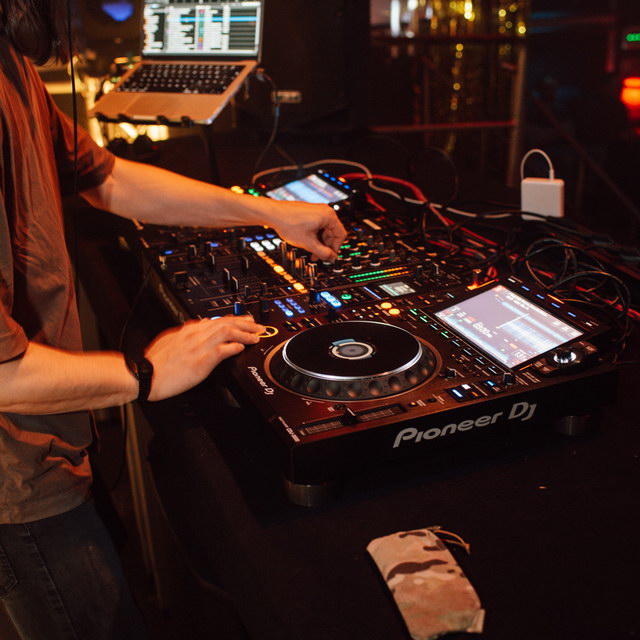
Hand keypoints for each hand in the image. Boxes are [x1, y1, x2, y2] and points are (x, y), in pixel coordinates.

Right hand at [143, 315, 263, 400]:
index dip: (233, 319)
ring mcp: (199, 347)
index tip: (243, 320)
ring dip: (244, 333)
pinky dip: (234, 347)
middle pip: (225, 322)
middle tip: (257, 325)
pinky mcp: (201, 361)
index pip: (216, 320)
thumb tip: (199, 325)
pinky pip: (222, 350)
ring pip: (227, 332)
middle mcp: (195, 335)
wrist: (145, 375)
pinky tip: (242, 348)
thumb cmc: (155, 363)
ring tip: (255, 336)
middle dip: (244, 323)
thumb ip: (185, 333)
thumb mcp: (170, 340)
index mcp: (188, 330)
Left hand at [264, 200, 346, 260]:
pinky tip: (307, 242)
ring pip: (324, 230)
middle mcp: (325, 211)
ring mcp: (317, 210)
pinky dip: (314, 235)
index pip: (340, 235)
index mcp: (328, 216)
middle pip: (332, 233)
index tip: (329, 257)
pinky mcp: (310, 212)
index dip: (335, 248)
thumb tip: (332, 258)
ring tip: (310, 250)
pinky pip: (318, 226)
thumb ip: (323, 253)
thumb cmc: (288, 223)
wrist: (273, 213)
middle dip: (326, 246)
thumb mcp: (308, 243)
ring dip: (319, 242)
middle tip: (318, 256)